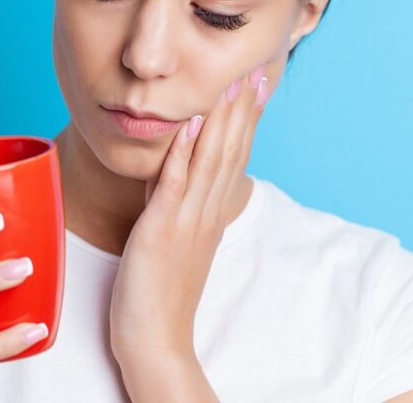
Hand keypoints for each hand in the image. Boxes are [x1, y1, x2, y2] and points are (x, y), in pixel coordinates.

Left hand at [109, 61, 271, 361]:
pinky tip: (191, 124)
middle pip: (230, 153)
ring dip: (221, 120)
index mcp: (211, 216)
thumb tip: (189, 186)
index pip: (235, 160)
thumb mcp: (181, 245)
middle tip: (253, 72)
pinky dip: (185, 153)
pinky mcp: (162, 231)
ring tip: (231, 84)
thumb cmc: (162, 296)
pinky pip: (176, 185)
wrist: (157, 340)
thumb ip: (187, 212)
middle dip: (241, 110)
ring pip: (210, 162)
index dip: (246, 122)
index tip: (256, 87)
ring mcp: (187, 221)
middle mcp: (206, 214)